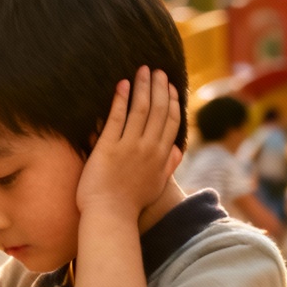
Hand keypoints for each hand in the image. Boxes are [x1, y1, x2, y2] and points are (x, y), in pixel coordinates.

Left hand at [76, 66, 182, 219]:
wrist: (110, 216)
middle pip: (158, 110)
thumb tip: (178, 151)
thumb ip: (168, 166)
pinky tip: (122, 85)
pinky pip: (116, 118)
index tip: (171, 86)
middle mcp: (149, 148)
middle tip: (157, 70)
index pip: (171, 122)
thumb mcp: (156, 185)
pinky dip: (120, 99)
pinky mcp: (108, 148)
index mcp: (161, 156)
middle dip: (159, 87)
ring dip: (143, 87)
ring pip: (140, 109)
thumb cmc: (130, 204)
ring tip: (143, 70)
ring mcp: (129, 147)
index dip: (172, 101)